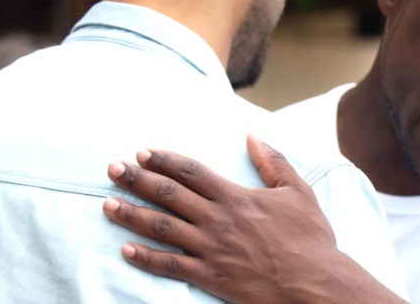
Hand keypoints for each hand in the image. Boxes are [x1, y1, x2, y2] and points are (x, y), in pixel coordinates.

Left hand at [103, 135, 375, 302]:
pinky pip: (169, 265)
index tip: (142, 152)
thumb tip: (254, 136)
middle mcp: (216, 219)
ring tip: (107, 204)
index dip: (164, 160)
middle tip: (112, 169)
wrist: (313, 283)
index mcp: (235, 197)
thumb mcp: (298, 191)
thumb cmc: (309, 238)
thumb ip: (274, 162)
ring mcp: (210, 248)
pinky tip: (126, 250)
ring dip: (131, 214)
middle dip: (137, 180)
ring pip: (161, 227)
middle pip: (168, 194)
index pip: (191, 171)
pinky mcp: (209, 276)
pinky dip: (145, 258)